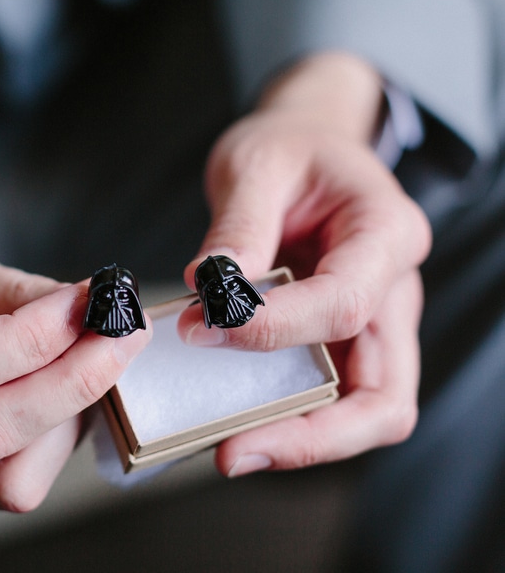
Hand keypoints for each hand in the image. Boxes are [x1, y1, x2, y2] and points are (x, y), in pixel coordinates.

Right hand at [0, 247, 150, 509]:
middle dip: (71, 379)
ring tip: (95, 358)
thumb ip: (9, 293)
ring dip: (71, 412)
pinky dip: (56, 441)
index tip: (86, 302)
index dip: (28, 339)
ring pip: (7, 470)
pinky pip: (15, 487)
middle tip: (123, 333)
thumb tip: (83, 309)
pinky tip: (67, 396)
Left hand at [178, 52, 431, 475]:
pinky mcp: (339, 340)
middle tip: (234, 452)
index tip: (204, 331)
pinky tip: (230, 418)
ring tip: (227, 448)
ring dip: (298, 438)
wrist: (304, 145)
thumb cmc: (288, 147)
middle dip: (311, 435)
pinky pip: (326, 397)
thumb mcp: (255, 165)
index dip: (275, 330)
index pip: (346, 304)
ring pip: (362, 411)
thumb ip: (238, 229)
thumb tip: (211, 295)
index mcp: (387, 233)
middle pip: (383, 396)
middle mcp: (394, 290)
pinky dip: (284, 417)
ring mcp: (372, 323)